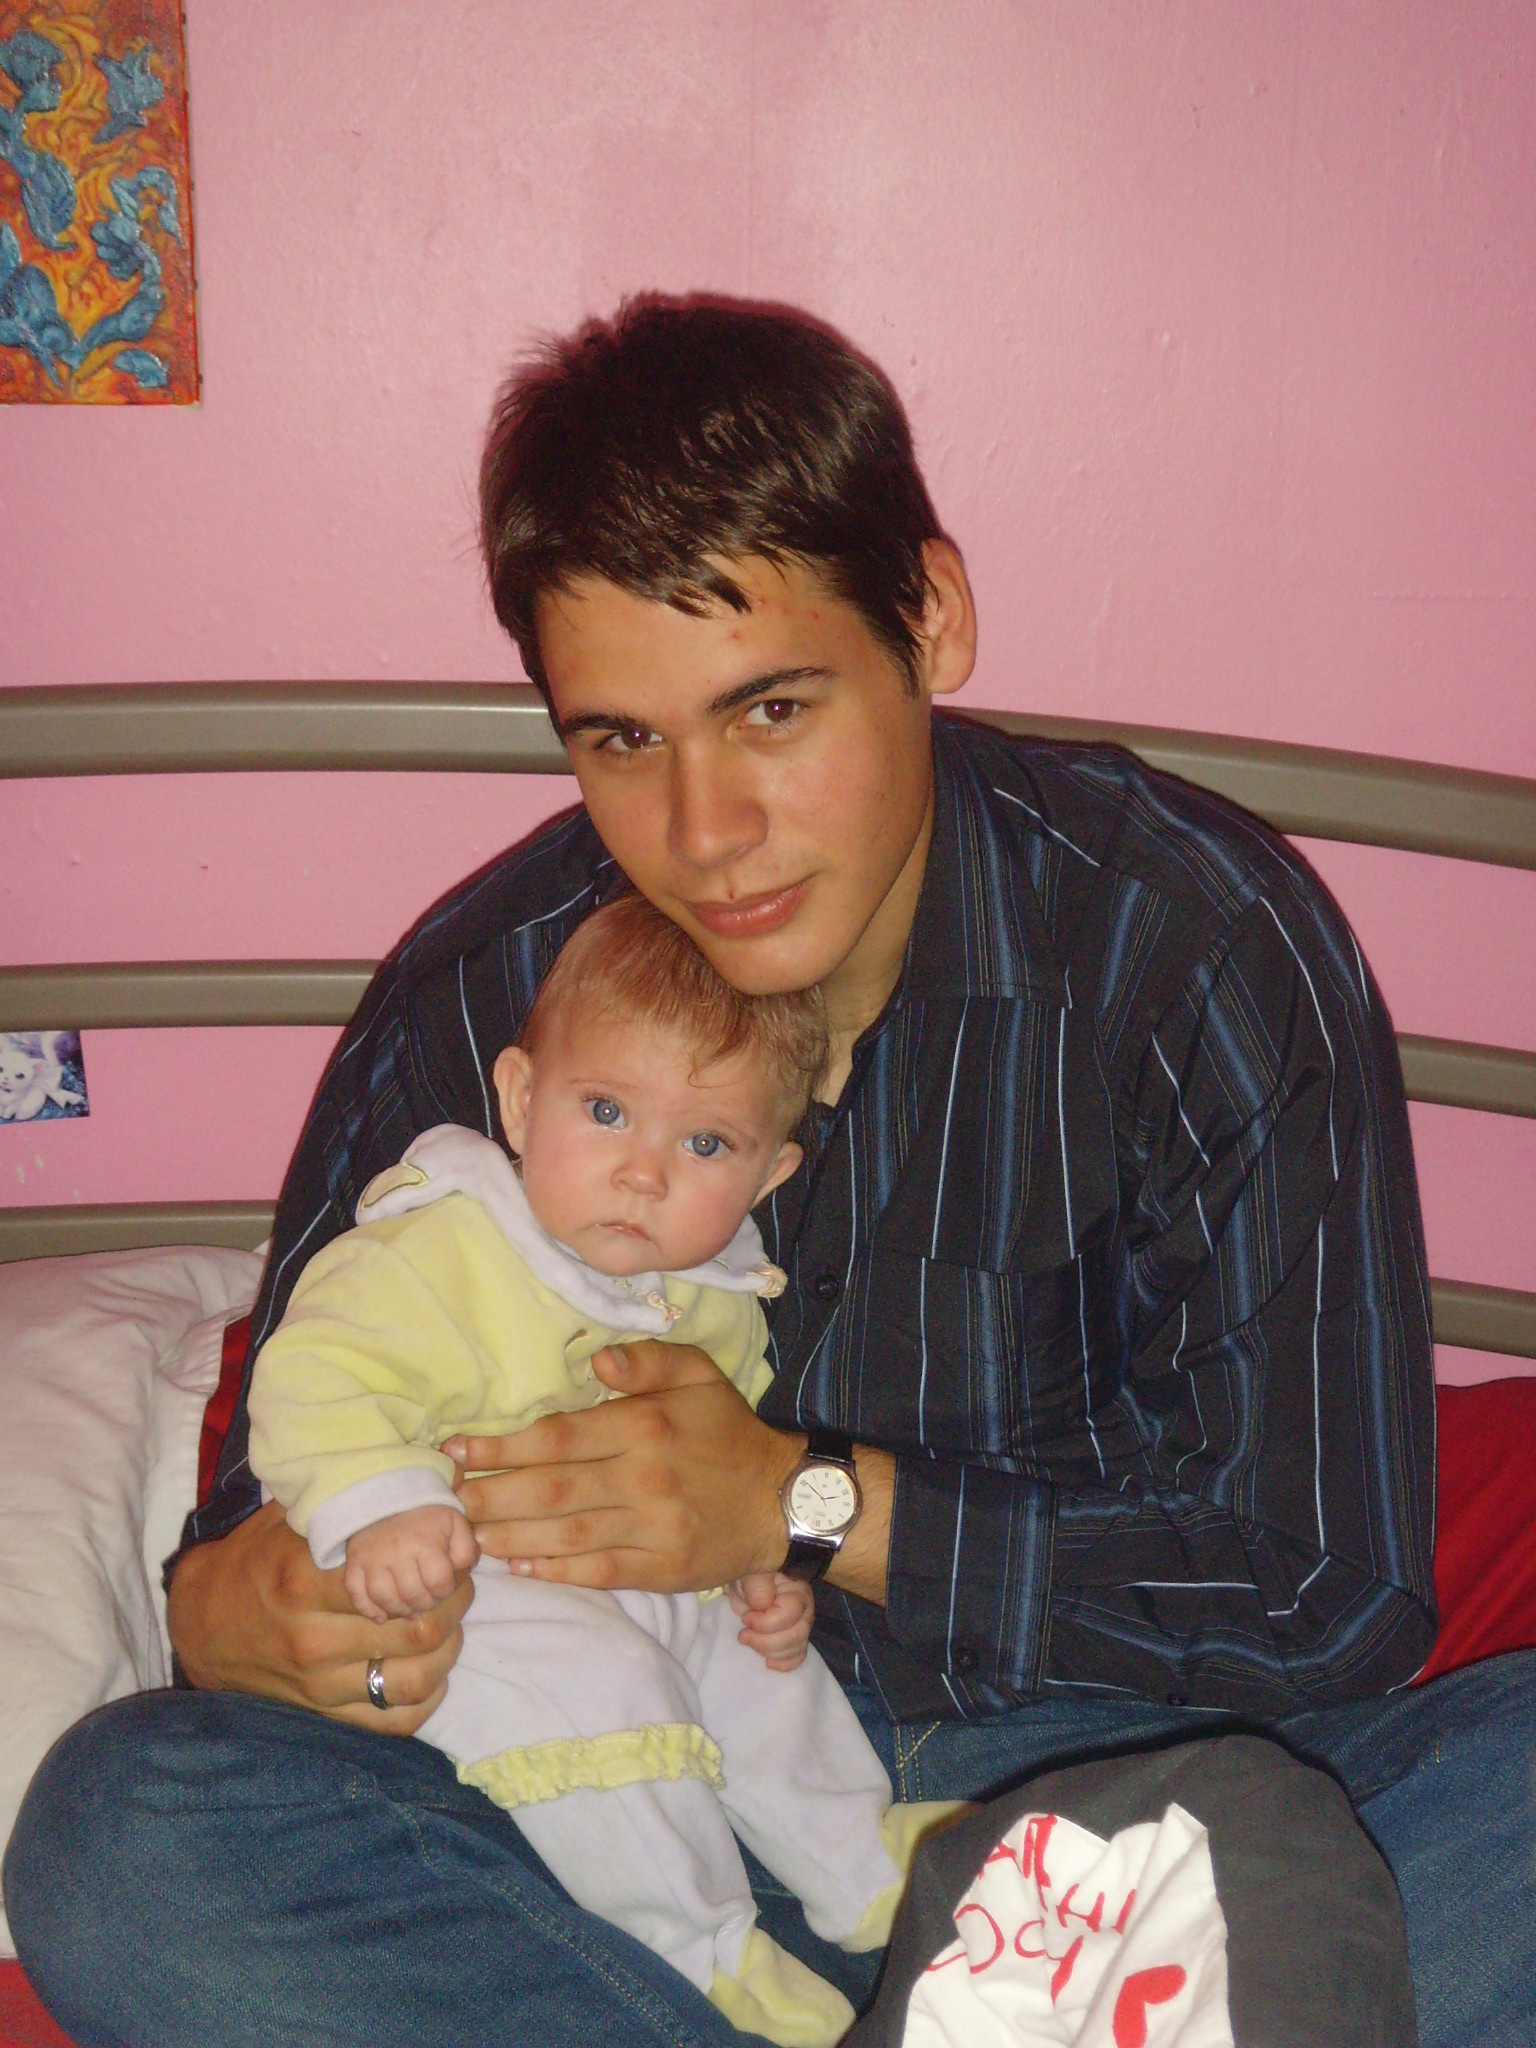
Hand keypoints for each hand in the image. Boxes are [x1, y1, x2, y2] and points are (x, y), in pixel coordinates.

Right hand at [166, 1500, 472, 1733]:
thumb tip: (425, 1467)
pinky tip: (430, 1669)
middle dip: (452, 1606)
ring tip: (448, 1625)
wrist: (199, 1625)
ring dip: (447, 1651)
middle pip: (419, 1632)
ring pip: (414, 1679)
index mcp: (305, 1582)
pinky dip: (425, 1697)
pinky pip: (394, 1719)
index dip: (437, 1567)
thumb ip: (349, 1500)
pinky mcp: (322, 1714)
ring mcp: (319, 1684)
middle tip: (457, 1587)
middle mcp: (314, 1638)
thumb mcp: (291, 1519)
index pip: (398, 1581)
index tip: (446, 1554)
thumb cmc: (253, 1560)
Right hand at [344, 1505, 479, 1622]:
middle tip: (427, 1599)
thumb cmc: (428, 1516)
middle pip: (412, 1594)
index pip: (438, 1581)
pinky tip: (381, 1616)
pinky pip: (356, 1593)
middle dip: (425, 1603)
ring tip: (409, 1608)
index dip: (445, 1590)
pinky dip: (367, 1609)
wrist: (391, 1495)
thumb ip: (466, 1549)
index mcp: (425, 1542)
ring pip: (384, 1598)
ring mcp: (372, 1558)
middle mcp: (396, 1551)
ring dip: (399, 1610)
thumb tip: (462, 1573)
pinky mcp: (354, 1562)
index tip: (444, 1585)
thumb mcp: (456, 1524)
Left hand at [446, 1340, 803, 1592]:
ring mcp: (651, 1528)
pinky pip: (596, 1571)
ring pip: (565, 1534)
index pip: (558, 1438)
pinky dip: (554, 1570)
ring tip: (467, 1534)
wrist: (782, 1500)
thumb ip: (647, 1359)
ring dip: (508, 1536)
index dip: (502, 1446)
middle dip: (490, 1495)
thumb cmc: (727, 1432)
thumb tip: (596, 1358)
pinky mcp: (660, 1569)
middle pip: (550, 1490)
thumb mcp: (699, 1374)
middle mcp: (643, 1477)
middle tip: (447, 1499)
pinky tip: (519, 1565)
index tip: (458, 1450)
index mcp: (644, 1426)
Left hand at [728, 1570, 813, 1670]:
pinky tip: (767, 1662)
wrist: (744, 1588)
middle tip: (744, 1635)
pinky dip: (783, 1664)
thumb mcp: (749, 1575)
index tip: (745, 1618)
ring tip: (750, 1642)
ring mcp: (803, 1626)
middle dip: (765, 1642)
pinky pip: (797, 1658)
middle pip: (796, 1636)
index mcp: (797, 1590)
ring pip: (796, 1649)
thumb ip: (757, 1586)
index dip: (764, 1623)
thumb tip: (764, 1605)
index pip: (788, 1615)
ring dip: (769, 1652)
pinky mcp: (796, 1640)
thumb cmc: (748, 1579)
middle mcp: (805, 1609)